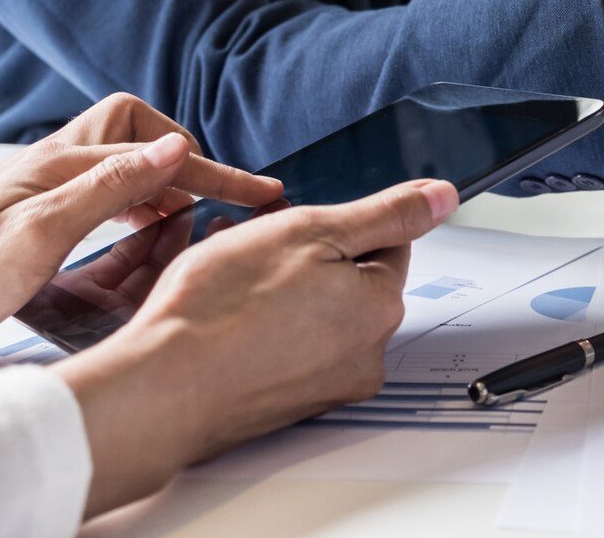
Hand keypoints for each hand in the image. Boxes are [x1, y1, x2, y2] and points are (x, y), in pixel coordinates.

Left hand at [0, 93, 282, 359]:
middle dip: (187, 159)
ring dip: (165, 181)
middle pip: (139, 132)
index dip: (215, 174)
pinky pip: (105, 190)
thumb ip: (111, 186)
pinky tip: (143, 230)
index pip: (157, 153)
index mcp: (59, 164)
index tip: (263, 193)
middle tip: (226, 198)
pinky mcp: (36, 214)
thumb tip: (176, 146)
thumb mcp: (40, 236)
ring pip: (124, 161)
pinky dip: (137, 203)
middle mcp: (53, 165)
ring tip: (196, 217)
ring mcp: (44, 188)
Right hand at [52, 178, 458, 515]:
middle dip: (306, 253)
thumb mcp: (312, 231)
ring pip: (314, 312)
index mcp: (380, 308)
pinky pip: (287, 349)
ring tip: (228, 274)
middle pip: (350, 280)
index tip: (297, 224)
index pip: (388, 243)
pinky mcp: (287, 405)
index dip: (338, 223)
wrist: (160, 389)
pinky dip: (263, 326)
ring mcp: (326, 386)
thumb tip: (443, 198)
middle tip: (254, 245)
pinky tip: (225, 314)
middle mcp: (365, 355)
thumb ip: (387, 213)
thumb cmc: (220, 311)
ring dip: (279, 286)